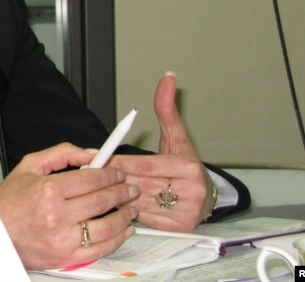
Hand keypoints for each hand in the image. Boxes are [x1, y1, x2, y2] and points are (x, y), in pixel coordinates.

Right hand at [0, 143, 137, 270]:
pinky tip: (123, 230)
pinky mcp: (65, 257)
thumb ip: (61, 153)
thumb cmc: (8, 200)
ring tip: (131, 208)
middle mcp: (56, 215)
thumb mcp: (29, 165)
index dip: (111, 173)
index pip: (92, 178)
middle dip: (123, 191)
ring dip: (125, 216)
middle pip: (102, 200)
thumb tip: (90, 153)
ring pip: (106, 226)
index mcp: (49, 190)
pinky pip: (99, 249)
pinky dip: (117, 239)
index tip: (117, 171)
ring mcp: (62, 239)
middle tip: (131, 187)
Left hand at [110, 72, 214, 231]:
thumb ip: (167, 108)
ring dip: (120, 194)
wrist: (205, 196)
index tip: (104, 159)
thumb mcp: (176, 136)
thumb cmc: (184, 165)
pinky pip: (143, 218)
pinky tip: (123, 201)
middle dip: (117, 177)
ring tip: (108, 186)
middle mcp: (190, 191)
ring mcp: (185, 212)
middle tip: (100, 172)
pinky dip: (129, 210)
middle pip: (139, 183)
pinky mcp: (177, 228)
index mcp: (189, 167)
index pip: (145, 165)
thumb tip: (167, 77)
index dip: (121, 162)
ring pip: (138, 201)